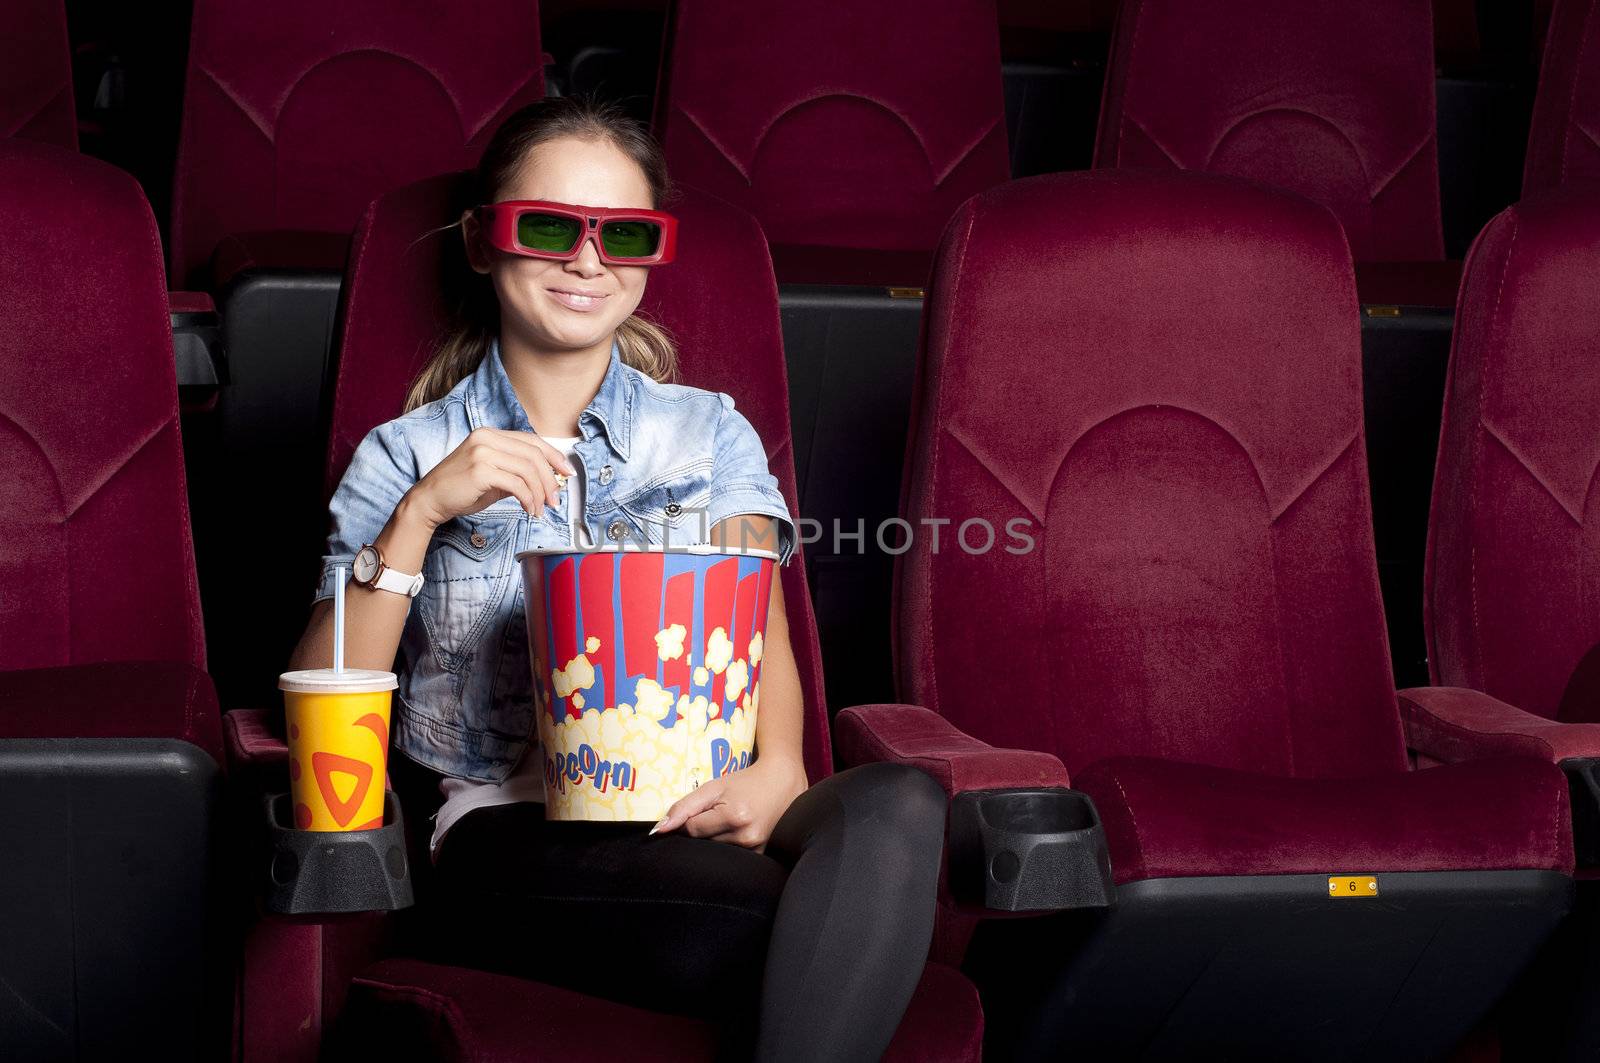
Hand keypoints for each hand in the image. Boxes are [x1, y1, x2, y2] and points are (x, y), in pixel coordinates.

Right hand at [405, 427, 576, 526]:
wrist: (430, 499)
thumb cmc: (461, 489)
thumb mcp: (493, 475)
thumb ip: (517, 472)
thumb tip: (549, 479)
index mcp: (491, 434)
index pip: (532, 441)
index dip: (554, 456)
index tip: (566, 473)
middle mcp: (487, 438)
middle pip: (534, 455)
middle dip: (550, 479)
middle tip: (555, 500)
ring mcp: (483, 452)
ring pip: (528, 470)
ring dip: (541, 493)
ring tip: (541, 509)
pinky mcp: (481, 470)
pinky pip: (517, 484)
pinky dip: (529, 499)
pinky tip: (529, 510)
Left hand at [650, 757, 807, 851]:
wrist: (782, 782)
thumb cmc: (746, 783)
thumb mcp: (714, 787)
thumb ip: (685, 807)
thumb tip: (659, 830)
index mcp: (734, 816)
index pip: (692, 830)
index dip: (691, 820)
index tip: (702, 810)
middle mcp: (747, 836)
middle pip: (704, 843)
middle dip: (704, 830)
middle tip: (717, 814)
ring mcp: (757, 849)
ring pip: (716, 851)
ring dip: (715, 838)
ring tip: (728, 821)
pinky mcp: (762, 855)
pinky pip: (733, 857)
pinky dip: (728, 846)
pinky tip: (736, 832)